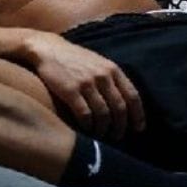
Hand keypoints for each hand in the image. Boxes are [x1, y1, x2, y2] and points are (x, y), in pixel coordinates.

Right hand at [24, 32, 145, 139]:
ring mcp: (87, 83)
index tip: (138, 129)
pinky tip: (86, 129)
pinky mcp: (70, 90)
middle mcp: (102, 76)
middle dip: (120, 127)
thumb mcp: (99, 63)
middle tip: (117, 137)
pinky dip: (88, 126)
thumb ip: (112, 79)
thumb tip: (126, 104)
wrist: (49, 49)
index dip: (137, 115)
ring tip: (101, 135)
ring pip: (103, 115)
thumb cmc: (76, 59)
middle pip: (119, 109)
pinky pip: (85, 115)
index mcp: (112, 69)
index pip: (132, 96)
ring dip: (104, 129)